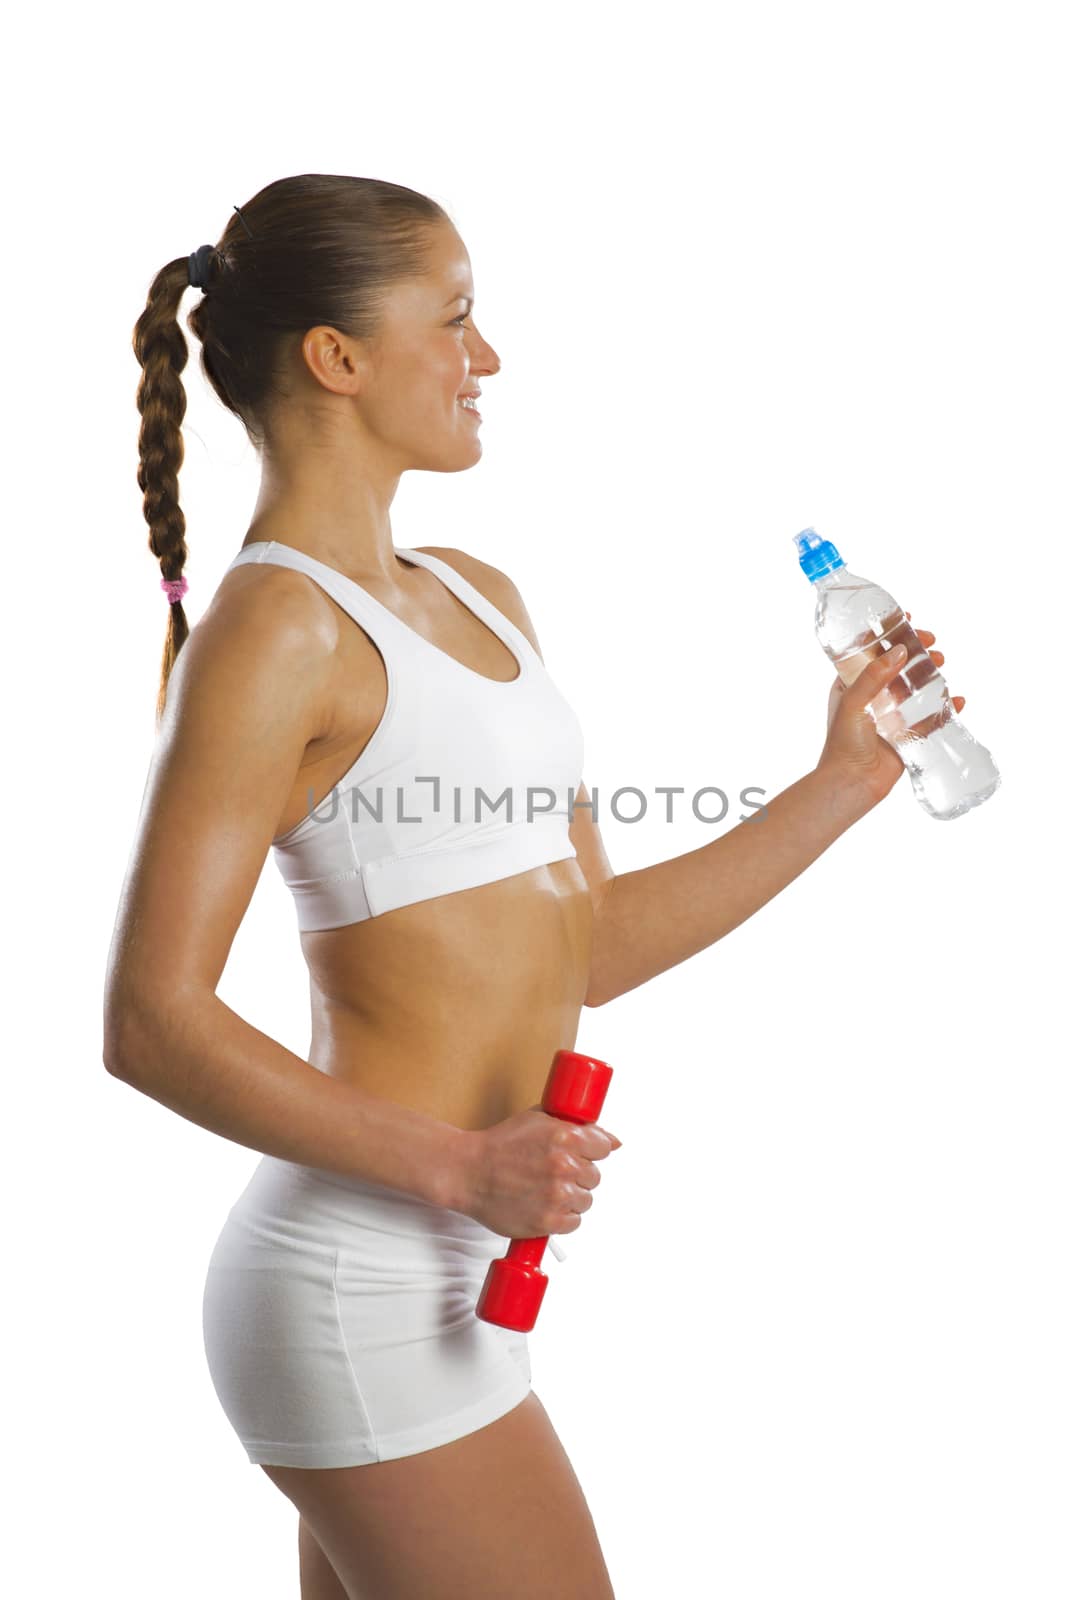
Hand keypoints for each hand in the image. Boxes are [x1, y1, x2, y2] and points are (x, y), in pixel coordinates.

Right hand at [449, 1105, 621, 1239]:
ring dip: (570, 1197)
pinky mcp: (548, 1221)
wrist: (468, 1171)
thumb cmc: (501, 1144)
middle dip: (577, 1175)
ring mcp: (556, 1195)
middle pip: (594, 1176)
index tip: (576, 1155)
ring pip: (585, 1200)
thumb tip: (613, 1142)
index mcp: (565, 1136)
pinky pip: (573, 1222)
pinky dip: (561, 1217)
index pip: (602, 1148)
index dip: (588, 1151)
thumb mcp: (539, 1120)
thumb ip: (578, 1127)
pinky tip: (543, 1205)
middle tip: (551, 1173)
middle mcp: (564, 1165)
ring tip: (544, 1190)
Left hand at [817, 616, 965, 805]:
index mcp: (852, 685)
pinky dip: (945, 706)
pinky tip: (957, 699)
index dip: (889, 634)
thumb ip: (874, 677)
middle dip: (917, 651)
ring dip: (931, 673)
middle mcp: (873, 697)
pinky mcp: (908, 735)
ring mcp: (892, 715)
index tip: (908, 620)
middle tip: (932, 643)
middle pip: (899, 665)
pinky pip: (931, 717)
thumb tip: (900, 650)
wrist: (851, 783)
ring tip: (942, 664)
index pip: (871, 652)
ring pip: (917, 687)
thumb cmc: (843, 743)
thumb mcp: (852, 702)